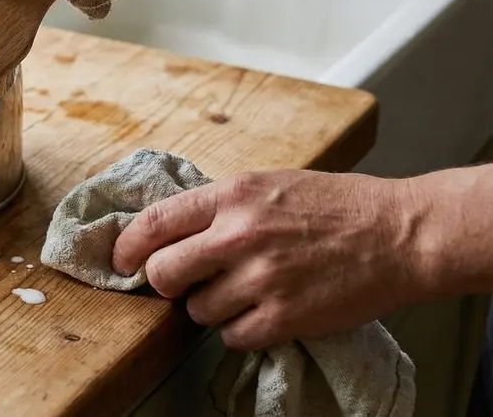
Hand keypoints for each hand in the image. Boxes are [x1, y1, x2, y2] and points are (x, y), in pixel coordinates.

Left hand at [111, 169, 430, 350]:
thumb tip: (169, 228)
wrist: (399, 234)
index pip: (154, 222)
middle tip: (182, 282)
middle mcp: (239, 235)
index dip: (127, 246)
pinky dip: (240, 331)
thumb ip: (220, 205)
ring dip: (209, 307)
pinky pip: (232, 337)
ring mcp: (261, 278)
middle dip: (165, 282)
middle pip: (163, 272)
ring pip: (197, 310)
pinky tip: (261, 312)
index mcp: (233, 195)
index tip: (121, 260)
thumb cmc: (336, 205)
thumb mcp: (268, 184)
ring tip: (241, 292)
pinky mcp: (284, 316)